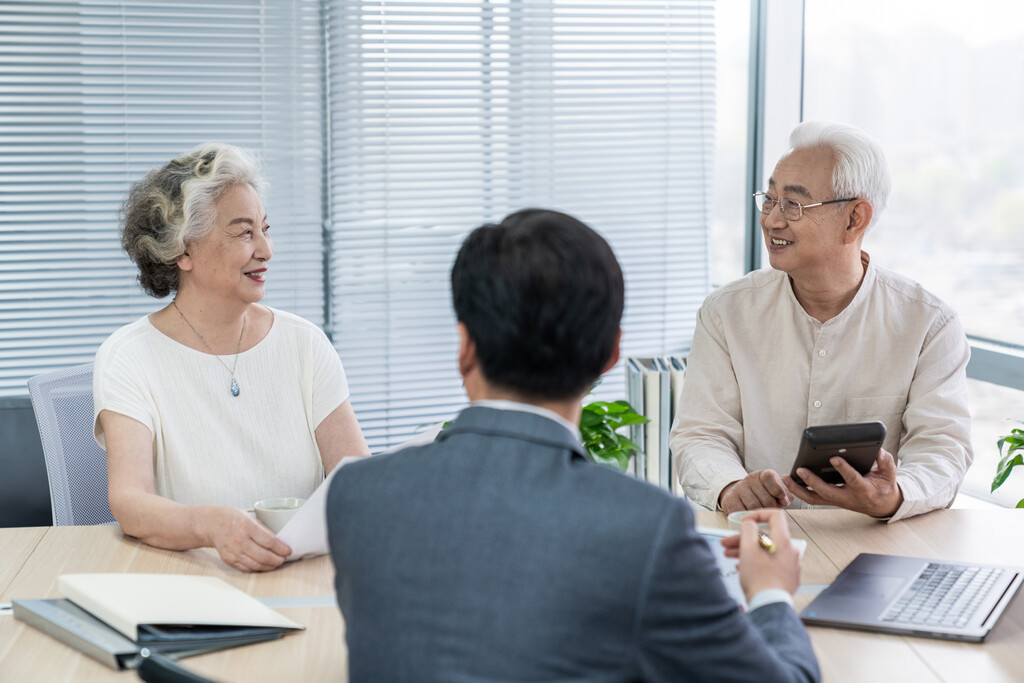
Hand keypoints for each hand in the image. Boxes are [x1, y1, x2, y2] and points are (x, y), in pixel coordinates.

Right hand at [203, 507, 291, 571]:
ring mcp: (233, 552)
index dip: (281, 548)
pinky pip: (246, 568)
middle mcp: (239, 540)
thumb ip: (263, 530)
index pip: (269, 541)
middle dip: (277, 560)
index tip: (288, 551)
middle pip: (264, 556)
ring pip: (256, 565)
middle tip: (283, 559)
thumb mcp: (250, 517)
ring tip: (276, 563)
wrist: (211, 524)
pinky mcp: (229, 559)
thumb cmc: (231, 518)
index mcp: (246, 526)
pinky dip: (257, 568)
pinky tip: (264, 566)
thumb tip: (278, 541)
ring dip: (269, 566)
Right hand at [718, 469, 792, 512]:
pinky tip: (751, 515)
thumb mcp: (775, 491)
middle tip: (771, 511)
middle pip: (766, 498)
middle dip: (772, 508)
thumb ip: (785, 495)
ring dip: (760, 513)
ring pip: (754, 506)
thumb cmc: (762, 495)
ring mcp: (738, 489)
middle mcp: (749, 479)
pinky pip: (742, 511)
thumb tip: (785, 500)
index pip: (770, 478)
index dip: (778, 491)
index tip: (782, 499)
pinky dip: (748, 517)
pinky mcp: (729, 500)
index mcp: (762, 475)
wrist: (740, 495)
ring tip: (762, 514)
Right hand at [721, 509, 800, 598]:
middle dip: (744, 538)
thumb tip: (750, 523)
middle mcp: (790, 552)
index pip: (775, 516)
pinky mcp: (787, 578)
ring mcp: (790, 566)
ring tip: (730, 556)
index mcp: (783, 541)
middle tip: (727, 543)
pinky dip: (757, 561)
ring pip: (766, 551)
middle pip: (766, 537)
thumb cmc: (759, 580)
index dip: (758, 514)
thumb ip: (748, 530)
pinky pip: (771, 563)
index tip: (745, 521)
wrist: (769, 606)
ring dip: (747, 550)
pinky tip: (742, 567)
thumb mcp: (748, 550)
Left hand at [783, 448, 902, 517]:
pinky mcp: (831, 501)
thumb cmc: (884, 486)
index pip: (852, 480)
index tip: (834, 458)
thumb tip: (877, 450)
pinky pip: (813, 498)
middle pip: (827, 492)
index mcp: (864, 490)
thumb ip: (885, 462)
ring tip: (787, 477)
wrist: (882, 505)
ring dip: (799, 489)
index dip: (843, 469)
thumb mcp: (889, 474)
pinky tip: (790, 482)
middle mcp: (848, 497)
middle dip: (812, 482)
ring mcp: (838, 501)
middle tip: (800, 469)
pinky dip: (800, 491)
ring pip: (815, 498)